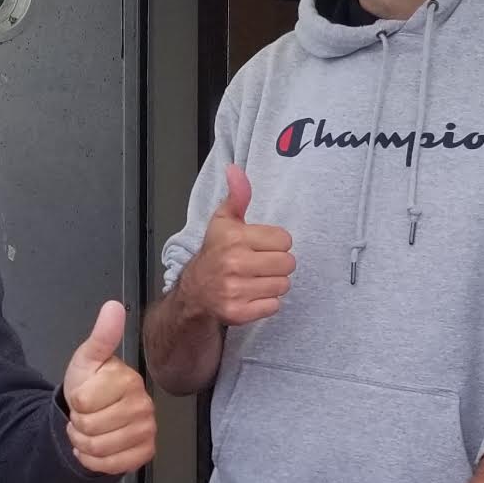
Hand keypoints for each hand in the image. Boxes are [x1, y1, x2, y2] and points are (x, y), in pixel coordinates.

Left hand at [63, 300, 156, 475]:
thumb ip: (101, 336)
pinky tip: (96, 447)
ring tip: (89, 429)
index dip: (75, 401)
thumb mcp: (88, 359)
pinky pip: (110, 466)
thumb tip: (113, 306)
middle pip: (89, 427)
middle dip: (78, 423)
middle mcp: (144, 406)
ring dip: (83, 442)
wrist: (95, 413)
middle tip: (86, 413)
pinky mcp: (145, 452)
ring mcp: (147, 430)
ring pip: (97, 448)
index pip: (83, 401)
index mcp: (129, 380)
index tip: (84, 396)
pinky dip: (94, 460)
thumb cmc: (91, 385)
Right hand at [179, 166, 294, 325]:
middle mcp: (233, 263)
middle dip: (277, 265)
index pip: (285, 240)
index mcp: (234, 237)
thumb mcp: (224, 221)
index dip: (275, 243)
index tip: (259, 246)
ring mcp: (235, 290)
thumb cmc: (215, 253)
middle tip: (260, 265)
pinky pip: (274, 306)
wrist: (195, 292)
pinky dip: (266, 303)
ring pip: (283, 285)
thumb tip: (235, 170)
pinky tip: (251, 295)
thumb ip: (237, 196)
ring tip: (255, 280)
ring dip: (273, 284)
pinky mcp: (238, 312)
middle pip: (288, 263)